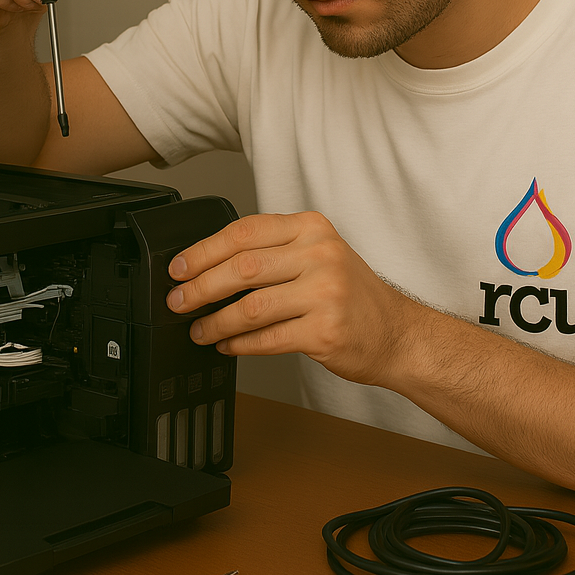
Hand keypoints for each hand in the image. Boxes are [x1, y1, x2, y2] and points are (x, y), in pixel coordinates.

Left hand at [165, 211, 424, 385]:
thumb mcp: (319, 255)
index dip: (203, 251)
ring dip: (216, 321)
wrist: (397, 333)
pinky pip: (268, 338)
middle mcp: (320, 255)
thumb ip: (273, 252)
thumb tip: (208, 267)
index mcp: (312, 228)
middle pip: (242, 267)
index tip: (178, 268)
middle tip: (177, 301)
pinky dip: (240, 344)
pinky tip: (228, 345)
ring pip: (251, 306)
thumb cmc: (352, 296)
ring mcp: (325, 293)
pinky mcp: (325, 331)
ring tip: (199, 330)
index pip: (244, 232)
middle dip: (200, 287)